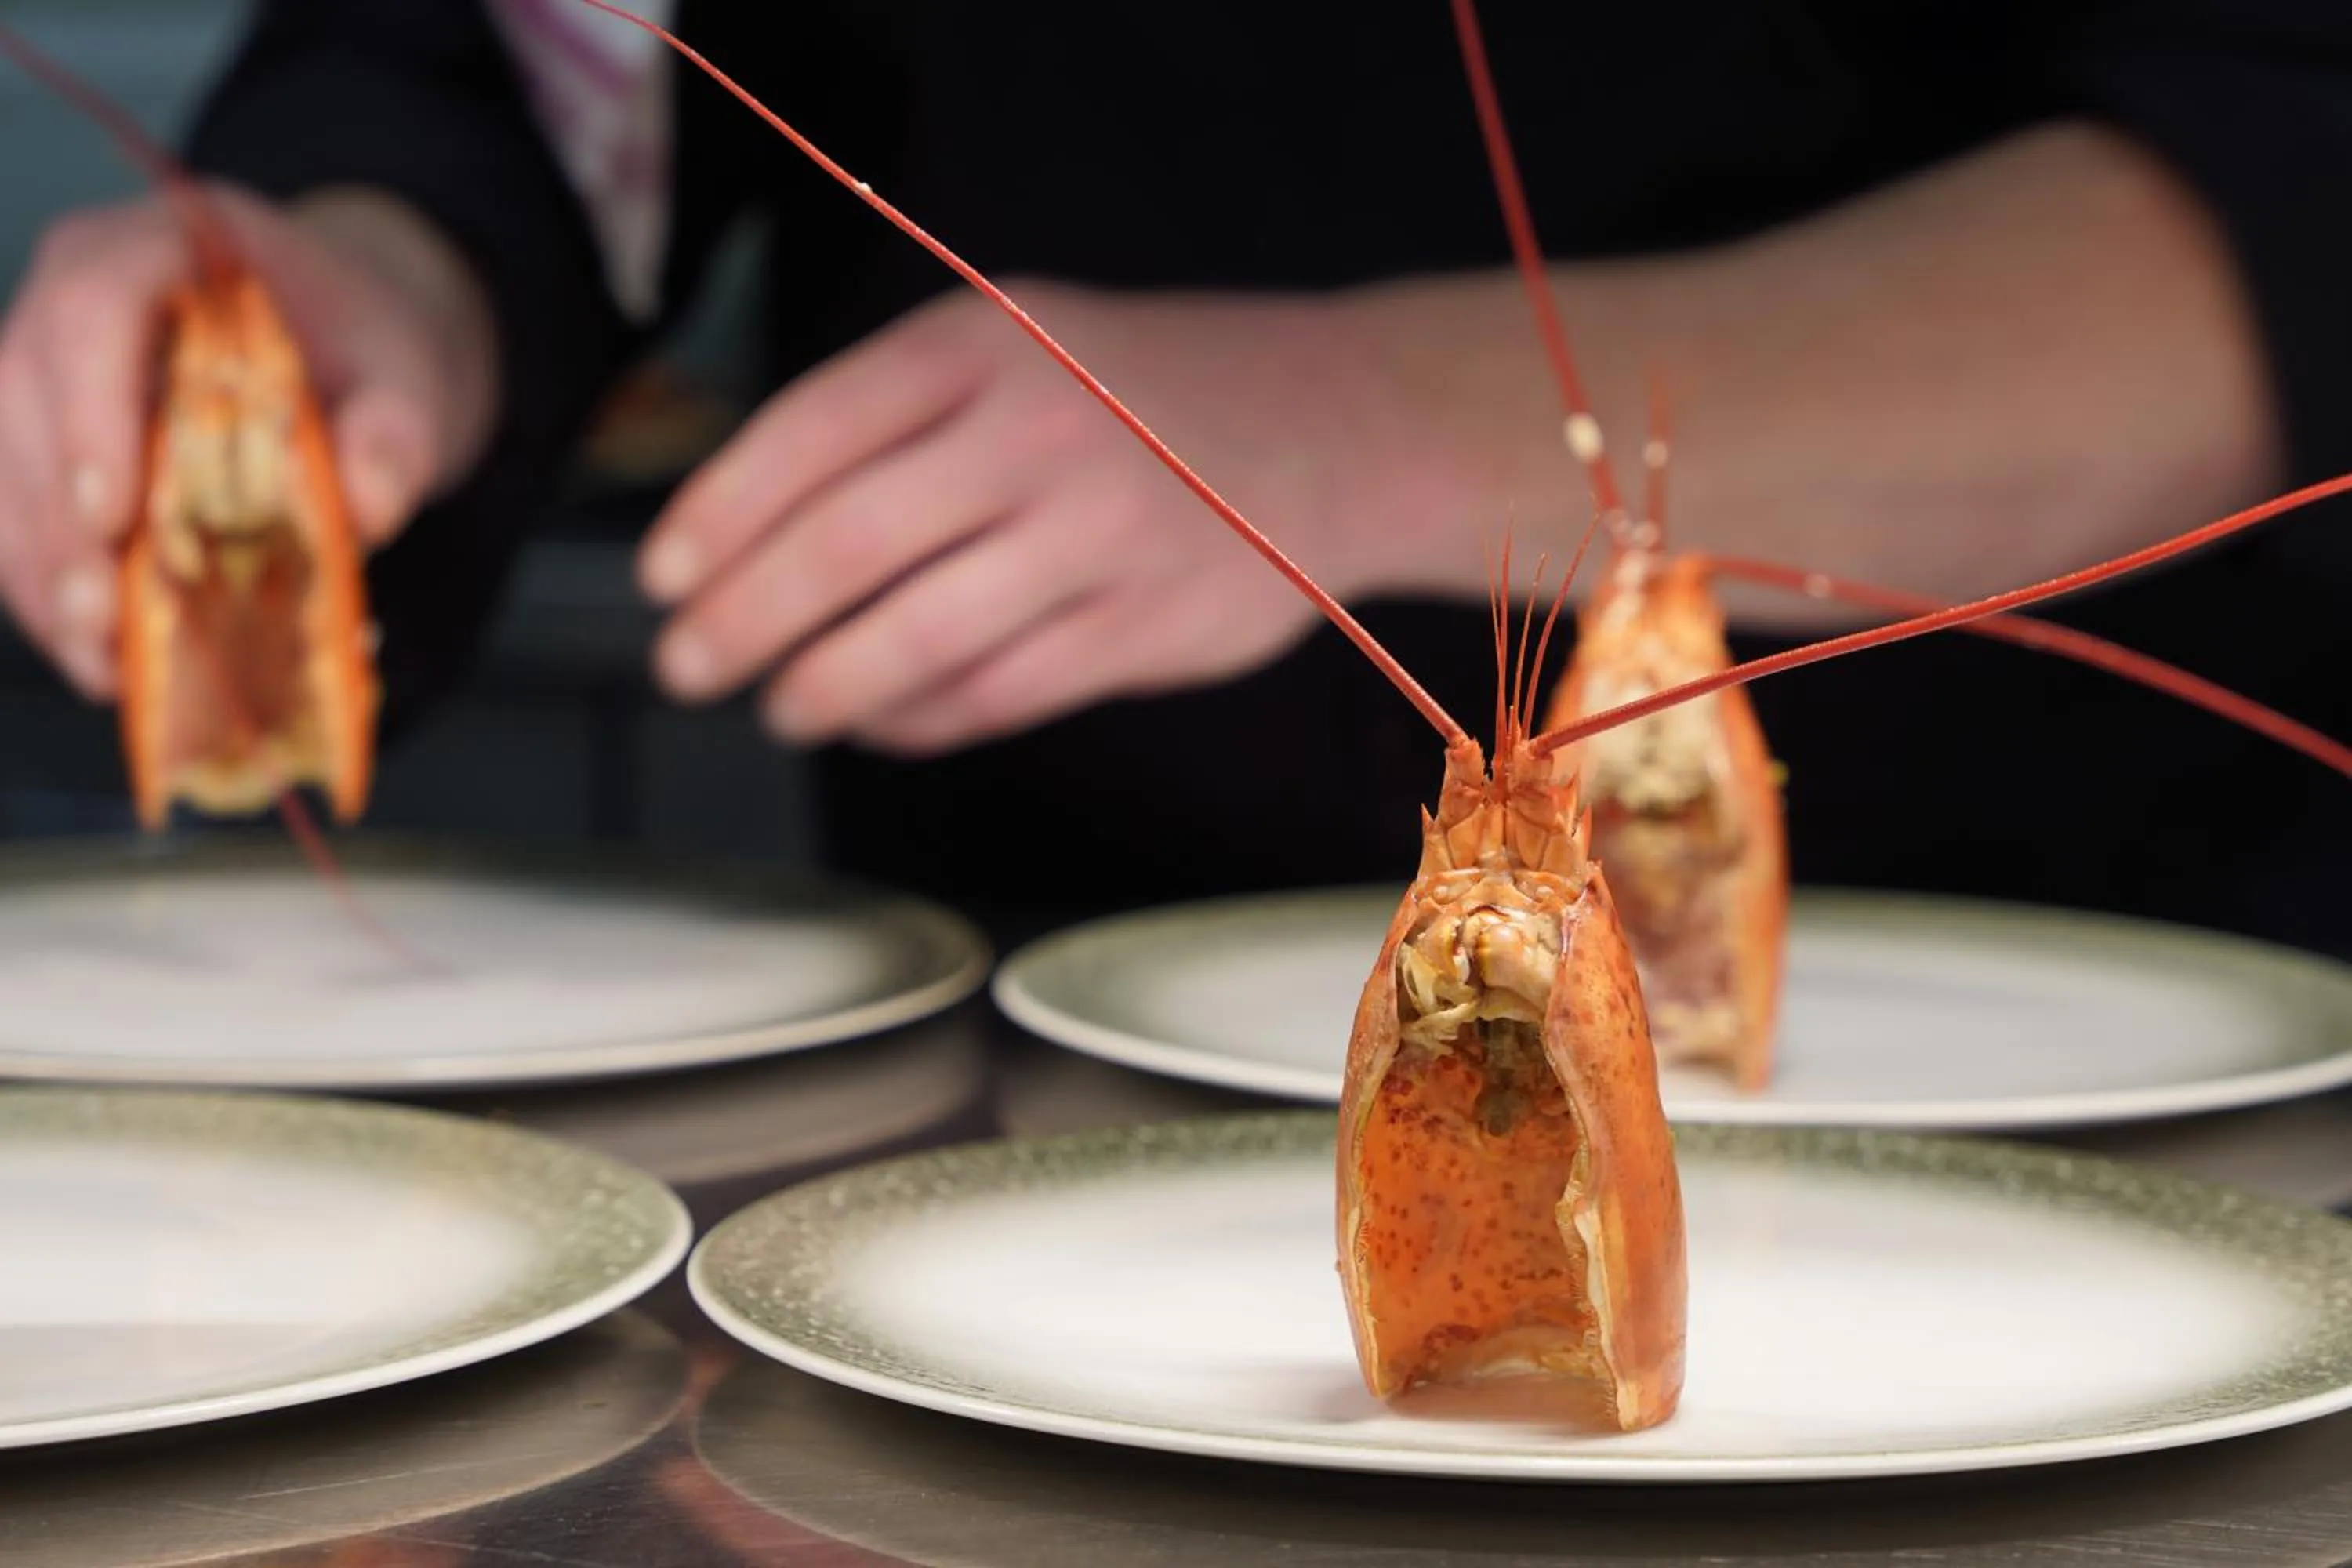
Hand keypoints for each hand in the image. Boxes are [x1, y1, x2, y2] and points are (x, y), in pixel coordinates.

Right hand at [0, 182, 496, 698]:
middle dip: (57, 522)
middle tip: (104, 618)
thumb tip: (371, 509)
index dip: (89, 409)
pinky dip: (53, 590)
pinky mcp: (46, 444)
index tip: (116, 511)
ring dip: (43, 572)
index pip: (92, 305)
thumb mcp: (412, 384)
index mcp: (170, 246)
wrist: (360, 348)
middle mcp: (79, 296)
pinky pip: (20, 515)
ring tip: (102, 659)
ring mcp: (50, 370)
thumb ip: (396, 436)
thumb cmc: (373, 349)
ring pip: (1, 466)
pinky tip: (100, 659)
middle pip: (24, 396)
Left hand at [638, 279, 1452, 754]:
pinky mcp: (1142, 628)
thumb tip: (747, 527)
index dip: (717, 517)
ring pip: (917, 638)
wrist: (1332, 424)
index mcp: (983, 346)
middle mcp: (1035, 433)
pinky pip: (996, 694)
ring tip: (780, 706)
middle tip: (688, 665)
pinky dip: (917, 718)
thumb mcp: (1017, 339)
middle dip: (742, 620)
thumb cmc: (1137, 392)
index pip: (809, 434)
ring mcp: (1096, 536)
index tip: (662, 577)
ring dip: (822, 687)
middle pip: (845, 547)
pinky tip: (880, 719)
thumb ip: (897, 412)